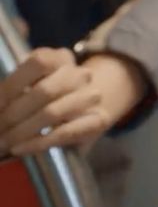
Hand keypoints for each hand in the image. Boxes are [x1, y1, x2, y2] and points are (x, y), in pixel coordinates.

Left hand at [0, 49, 150, 157]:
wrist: (80, 110)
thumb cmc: (42, 97)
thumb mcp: (26, 85)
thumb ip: (10, 91)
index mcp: (60, 57)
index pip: (39, 63)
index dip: (14, 84)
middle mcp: (79, 74)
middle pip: (45, 91)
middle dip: (13, 114)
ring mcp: (92, 96)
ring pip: (53, 113)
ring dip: (23, 131)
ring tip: (5, 142)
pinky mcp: (98, 119)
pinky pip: (64, 133)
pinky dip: (38, 143)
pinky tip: (20, 148)